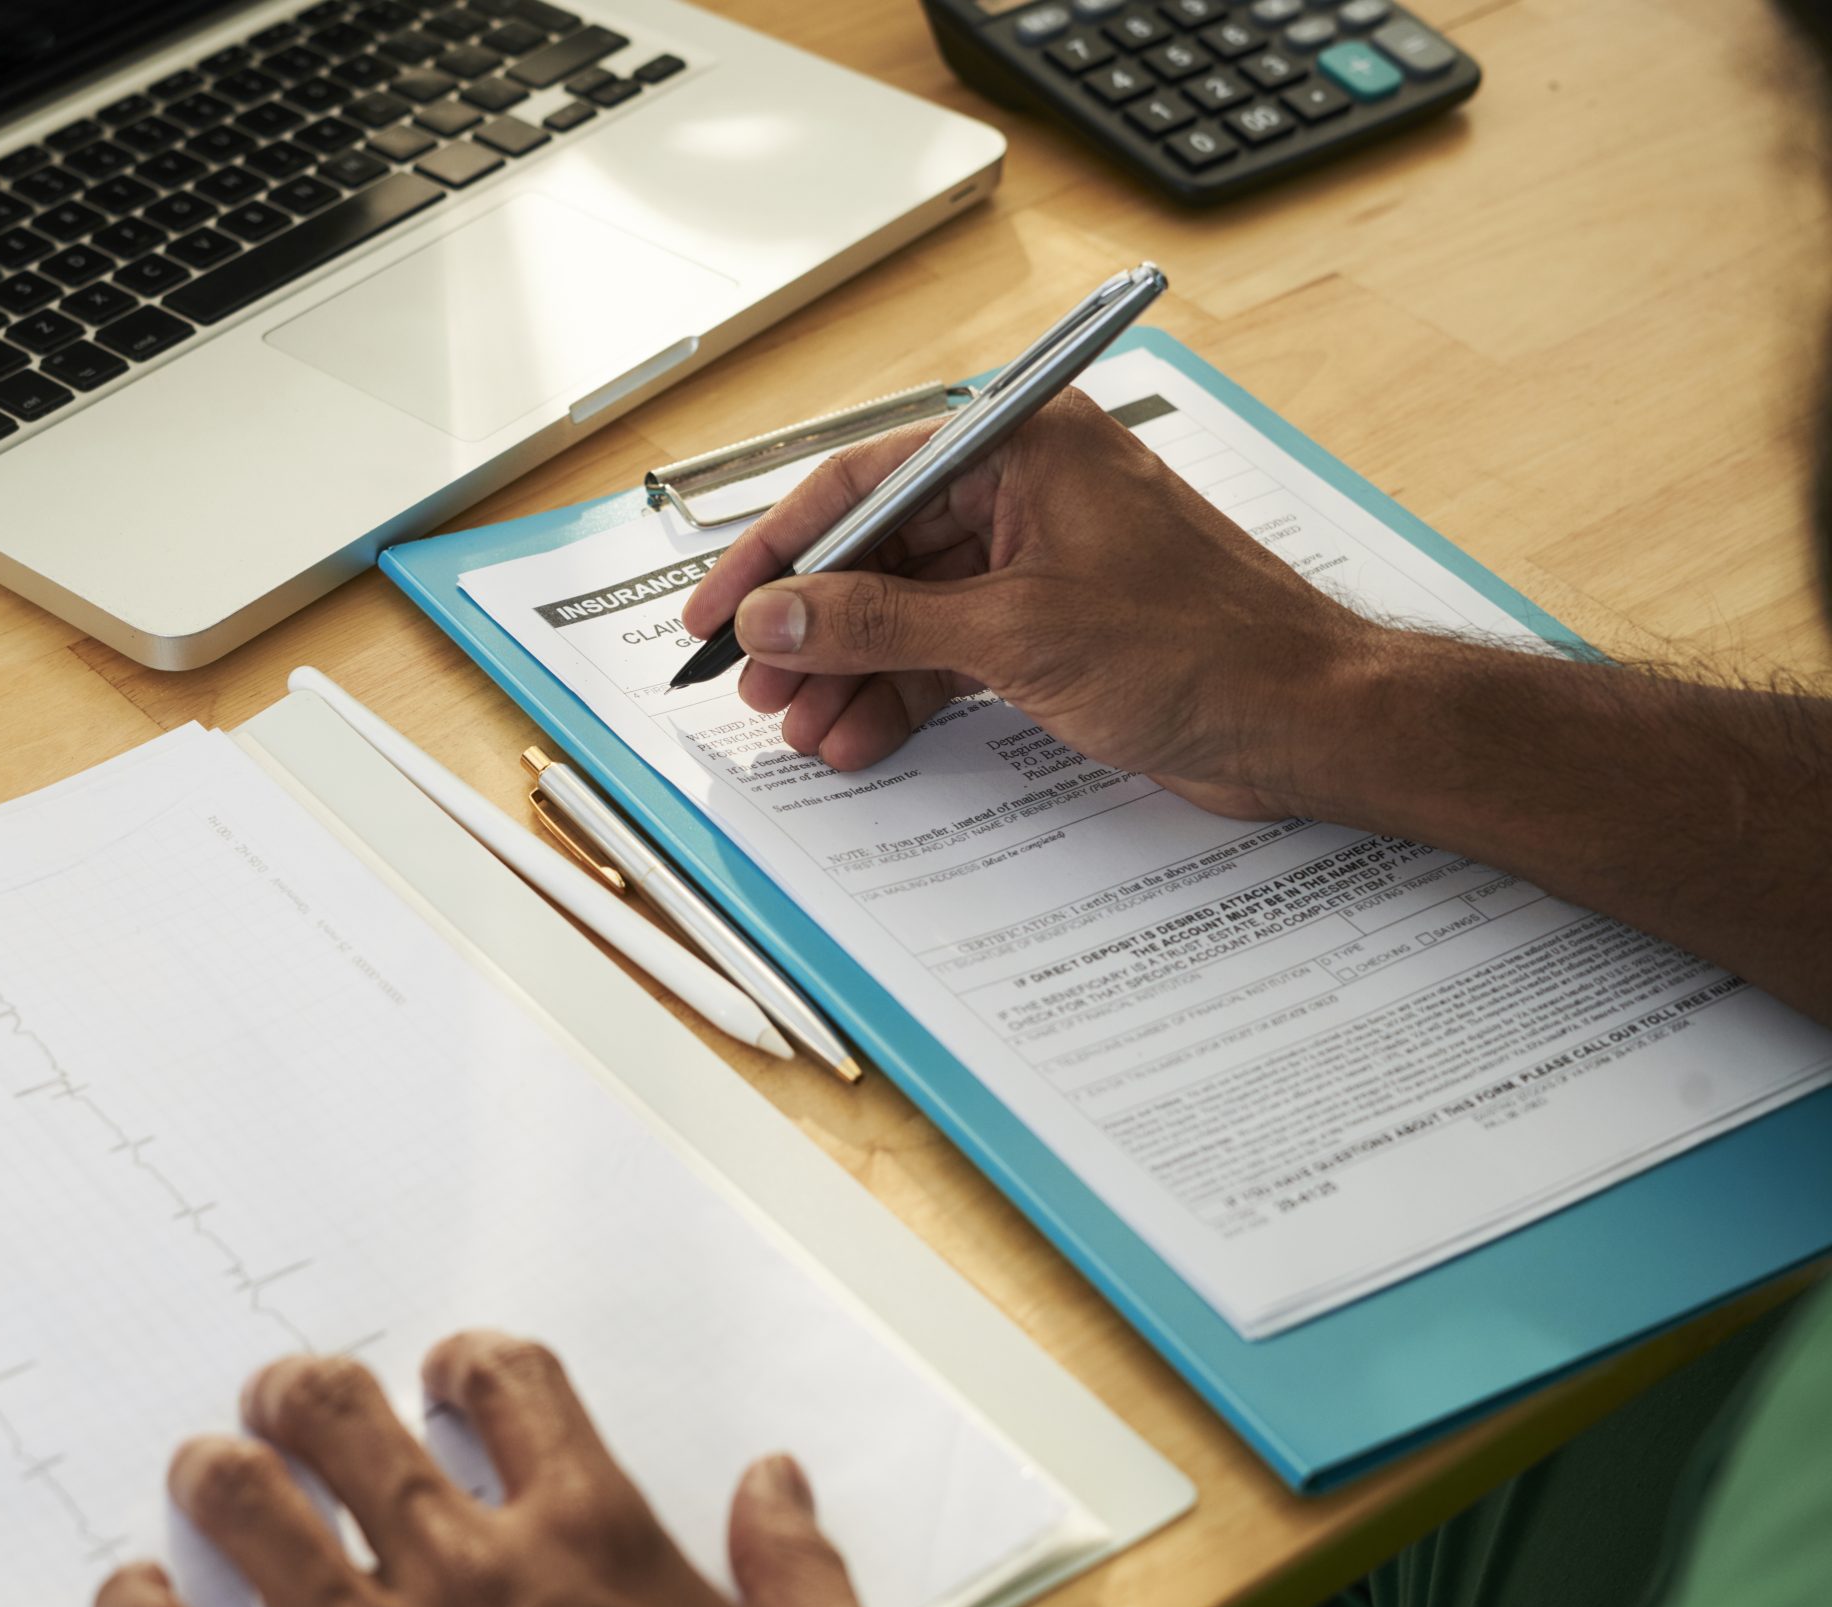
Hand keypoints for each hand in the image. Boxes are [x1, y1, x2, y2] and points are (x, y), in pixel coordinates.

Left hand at [94, 1332, 896, 1606]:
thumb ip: (803, 1573)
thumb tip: (775, 1483)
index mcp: (590, 1540)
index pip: (510, 1383)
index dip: (470, 1360)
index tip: (446, 1374)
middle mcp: (465, 1573)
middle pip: (343, 1415)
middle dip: (300, 1394)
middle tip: (285, 1402)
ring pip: (243, 1502)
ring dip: (217, 1474)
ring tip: (210, 1474)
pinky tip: (136, 1604)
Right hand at [678, 389, 1391, 818]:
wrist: (1310, 719)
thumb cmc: (1209, 648)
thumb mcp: (1018, 635)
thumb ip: (883, 624)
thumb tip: (783, 617)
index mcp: (1023, 444)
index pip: (863, 484)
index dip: (779, 553)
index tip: (722, 610)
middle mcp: (1026, 489)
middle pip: (878, 551)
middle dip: (814, 626)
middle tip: (757, 685)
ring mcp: (1038, 559)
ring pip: (908, 608)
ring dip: (852, 671)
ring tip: (805, 727)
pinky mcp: (1052, 624)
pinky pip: (949, 650)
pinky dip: (903, 693)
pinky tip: (862, 736)